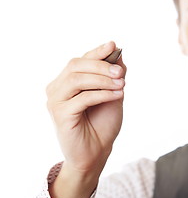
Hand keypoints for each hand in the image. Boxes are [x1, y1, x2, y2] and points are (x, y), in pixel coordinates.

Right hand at [46, 41, 125, 175]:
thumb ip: (113, 75)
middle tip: (121, 72)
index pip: (80, 60)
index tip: (113, 45)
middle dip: (101, 65)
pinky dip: (103, 94)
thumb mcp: (113, 94)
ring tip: (122, 84)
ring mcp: (56, 102)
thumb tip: (118, 53)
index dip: (97, 52)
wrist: (97, 152)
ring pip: (77, 80)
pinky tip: (118, 94)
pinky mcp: (60, 115)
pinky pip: (82, 98)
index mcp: (67, 82)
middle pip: (75, 65)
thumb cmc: (103, 123)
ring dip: (103, 79)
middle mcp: (57, 89)